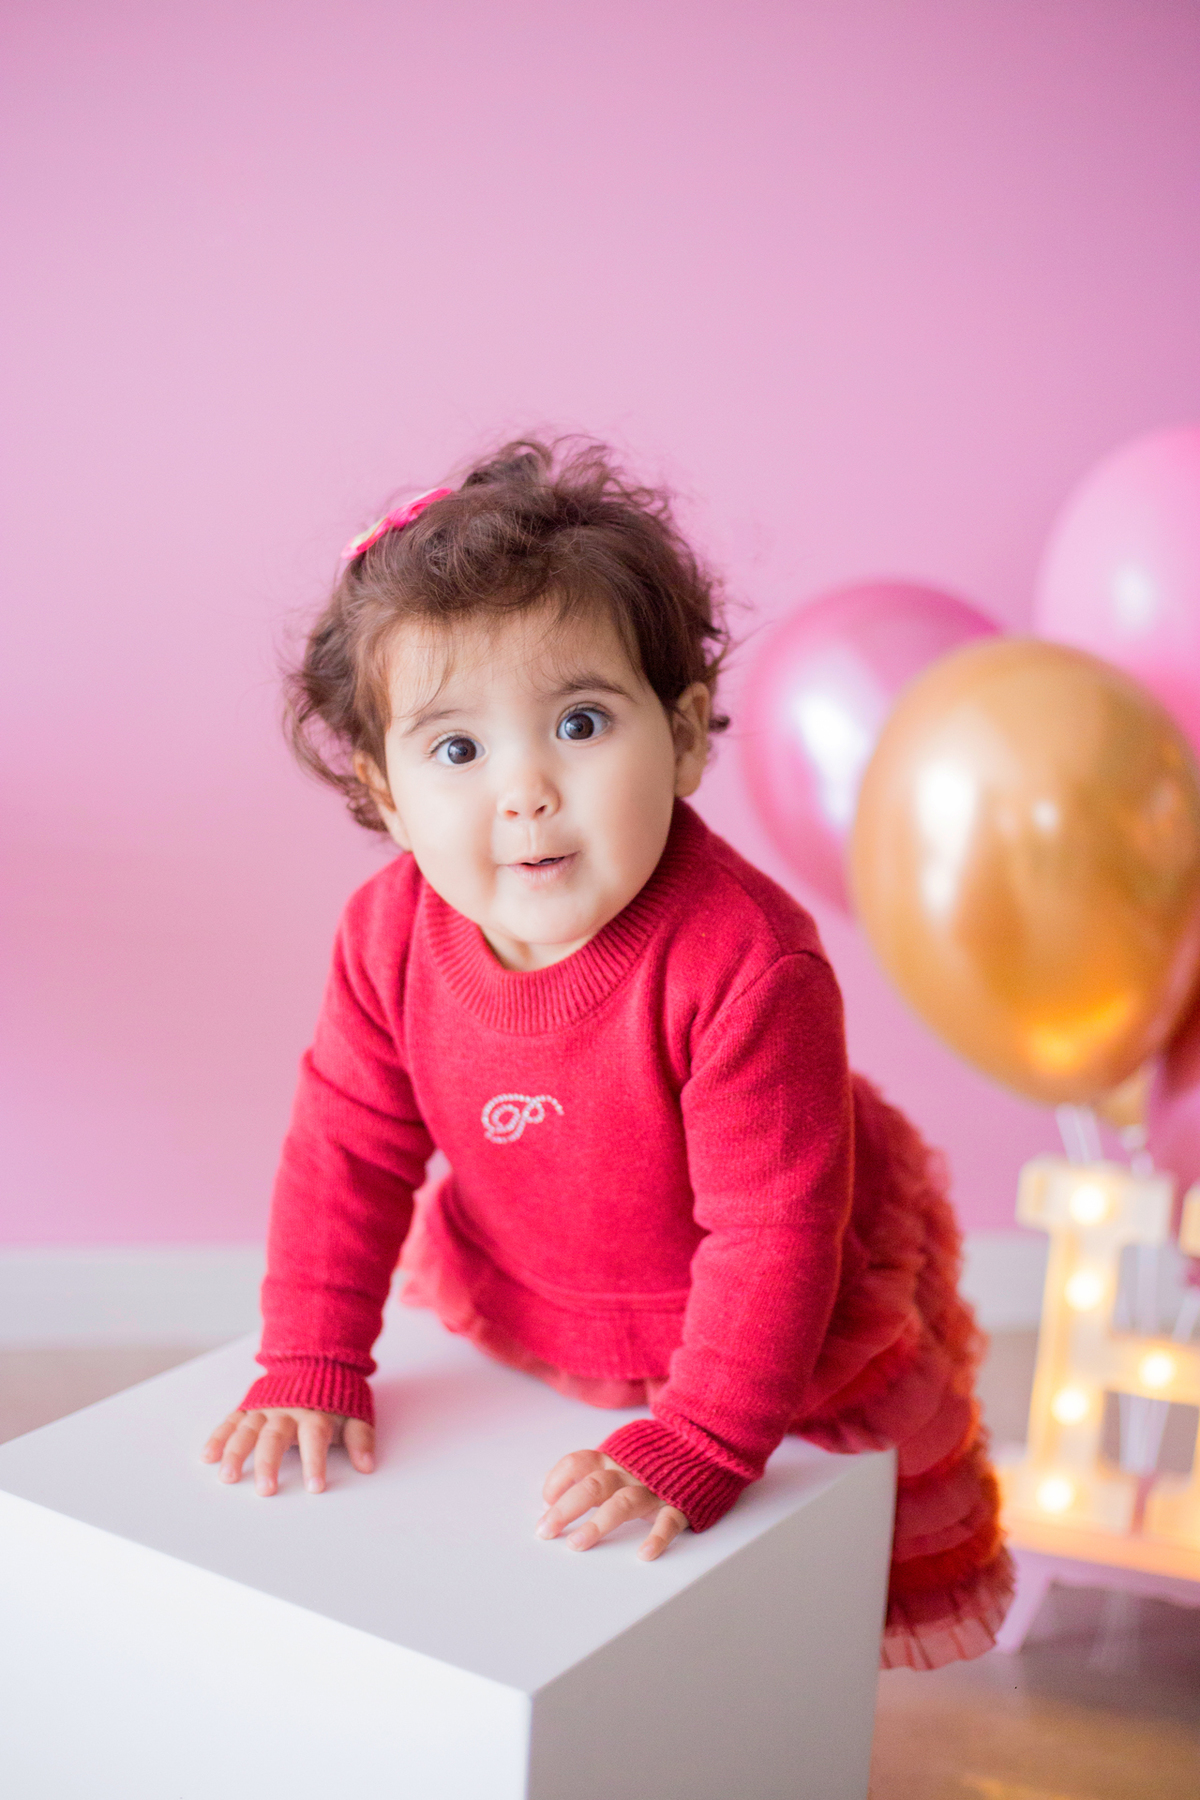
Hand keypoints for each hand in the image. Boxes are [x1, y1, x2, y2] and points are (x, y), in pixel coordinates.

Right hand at [202, 1407, 374, 1495]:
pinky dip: (218, 1437)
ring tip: (228, 1477)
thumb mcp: (355, 1412)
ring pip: (248, 1430)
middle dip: (269, 1464)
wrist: (315, 1358)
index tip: (315, 1488)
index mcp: (315, 1413)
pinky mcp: (249, 1406)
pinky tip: (208, 1456)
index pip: (315, 1439)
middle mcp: (287, 1411)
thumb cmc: (335, 1394)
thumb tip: (367, 1466)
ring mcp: (265, 1408)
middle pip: (276, 1437)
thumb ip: (361, 1439)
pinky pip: (231, 1421)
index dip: (315, 1462)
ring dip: (237, 1453)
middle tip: (265, 1490)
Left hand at [537, 1449, 688, 1560]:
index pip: (578, 1462)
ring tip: (576, 1544)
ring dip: (598, 1523)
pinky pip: (668, 1520)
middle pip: (593, 1486)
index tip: (546, 1501)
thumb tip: (550, 1488)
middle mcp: (629, 1472)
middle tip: (545, 1531)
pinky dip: (657, 1537)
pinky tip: (644, 1554)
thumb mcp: (620, 1456)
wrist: (703, 1447)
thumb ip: (591, 1469)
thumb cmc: (652, 1462)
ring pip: (623, 1503)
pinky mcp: (679, 1504)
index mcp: (614, 1460)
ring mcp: (654, 1488)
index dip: (558, 1480)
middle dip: (565, 1508)